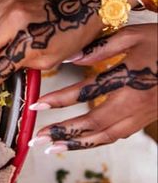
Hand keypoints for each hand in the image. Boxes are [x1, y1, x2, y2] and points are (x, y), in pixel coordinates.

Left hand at [30, 25, 157, 149]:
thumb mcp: (133, 35)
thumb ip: (100, 47)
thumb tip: (69, 58)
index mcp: (130, 78)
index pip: (86, 92)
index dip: (58, 100)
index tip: (36, 105)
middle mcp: (136, 102)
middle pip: (94, 123)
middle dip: (62, 131)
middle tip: (37, 138)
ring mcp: (143, 114)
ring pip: (106, 136)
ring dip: (77, 143)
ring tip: (52, 147)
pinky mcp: (146, 119)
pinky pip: (118, 135)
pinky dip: (97, 141)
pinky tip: (80, 142)